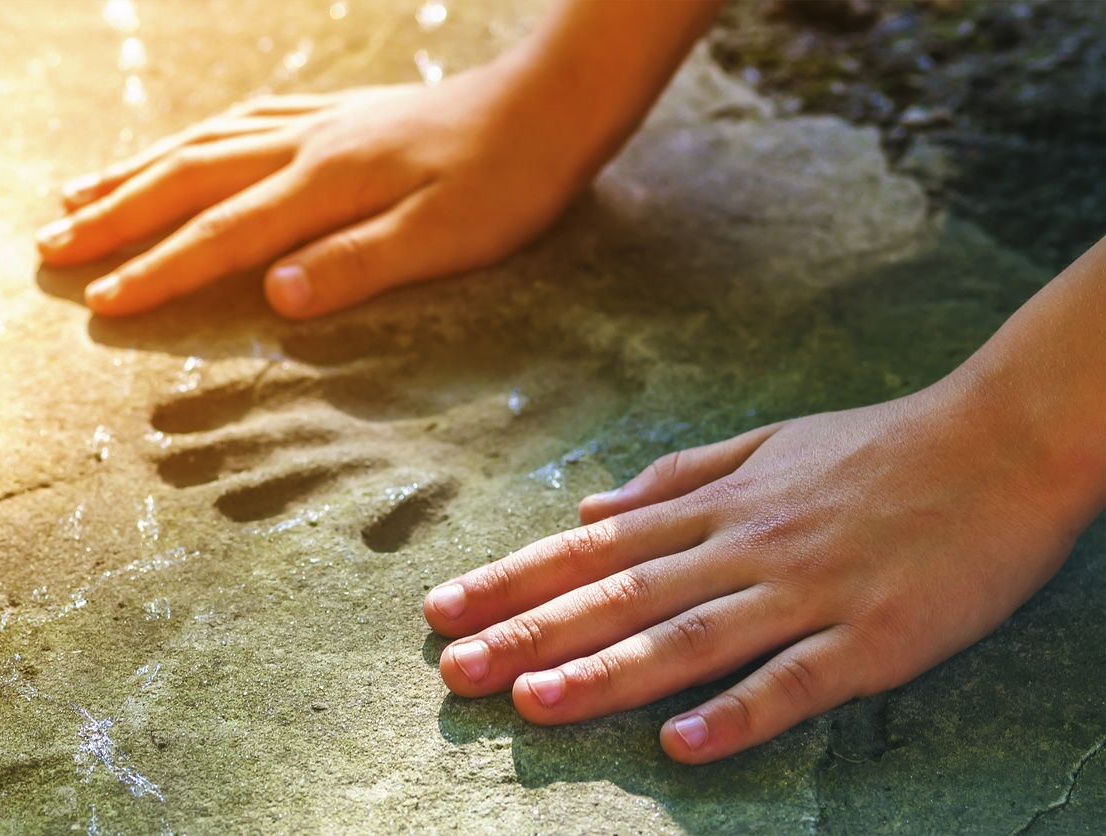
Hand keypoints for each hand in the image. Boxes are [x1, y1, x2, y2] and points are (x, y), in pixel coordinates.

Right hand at [36, 60, 604, 318]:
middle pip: (188, 179)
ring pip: (203, 142)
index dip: (158, 270)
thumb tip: (273, 294)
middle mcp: (308, 144)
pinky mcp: (338, 114)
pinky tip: (177, 148)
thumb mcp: (447, 237)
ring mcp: (320, 121)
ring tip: (76, 193)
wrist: (551, 103)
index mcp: (328, 183)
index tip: (99, 301)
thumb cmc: (510, 181)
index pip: (224, 234)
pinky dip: (191, 138)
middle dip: (115, 216)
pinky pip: (241, 120)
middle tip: (47, 246)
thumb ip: (359, 264)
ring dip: (135, 171)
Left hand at [423, 375, 1090, 762]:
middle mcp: (744, 545)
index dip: (514, 579)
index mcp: (718, 506)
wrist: (1001, 441)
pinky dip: (739, 712)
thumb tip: (595, 508)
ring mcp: (806, 591)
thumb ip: (677, 477)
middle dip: (530, 632)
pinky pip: (797, 680)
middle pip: (620, 596)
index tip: (444, 608)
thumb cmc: (878, 446)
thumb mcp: (768, 443)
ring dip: (608, 673)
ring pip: (689, 637)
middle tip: (455, 669)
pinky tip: (682, 746)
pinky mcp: (872, 636)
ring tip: (534, 702)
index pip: (592, 548)